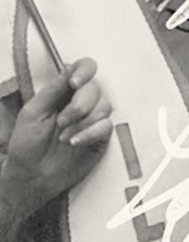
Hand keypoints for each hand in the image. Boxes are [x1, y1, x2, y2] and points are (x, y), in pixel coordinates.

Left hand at [0, 58, 112, 225]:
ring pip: (104, 107)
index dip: (85, 70)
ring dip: (83, 122)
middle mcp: (82, 103)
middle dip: (79, 105)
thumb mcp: (33, 112)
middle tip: (61, 122)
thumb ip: (53, 89)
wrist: (32, 175)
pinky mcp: (101, 138)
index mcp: (64, 92)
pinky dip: (90, 134)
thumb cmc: (27, 144)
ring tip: (64, 137)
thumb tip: (70, 66)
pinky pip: (107, 127)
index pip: (84, 69)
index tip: (74, 83)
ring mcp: (93, 120)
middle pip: (96, 89)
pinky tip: (75, 143)